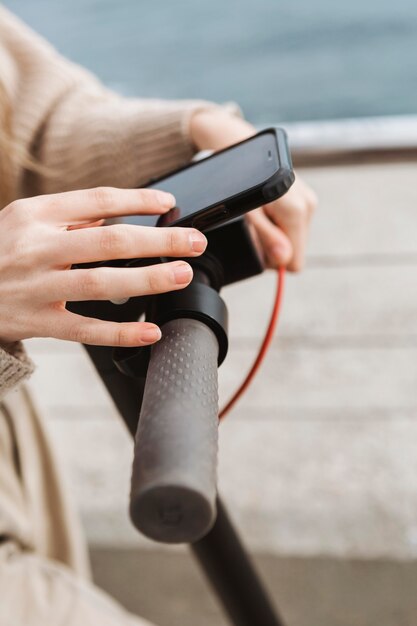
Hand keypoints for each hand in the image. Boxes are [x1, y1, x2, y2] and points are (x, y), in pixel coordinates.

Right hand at [0, 187, 206, 346]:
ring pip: (101, 284)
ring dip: (148, 279)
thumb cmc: (1, 249)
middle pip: (109, 241)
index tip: (170, 202)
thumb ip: (71, 216)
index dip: (138, 200)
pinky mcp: (37, 322)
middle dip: (159, 240)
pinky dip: (121, 332)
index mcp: (36, 214)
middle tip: (195, 242)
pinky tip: (151, 332)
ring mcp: (37, 287)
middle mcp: (37, 248)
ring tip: (182, 274)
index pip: (97, 200)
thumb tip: (120, 214)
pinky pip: (85, 330)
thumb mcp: (25, 219)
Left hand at [190, 109, 316, 269]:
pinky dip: (278, 224)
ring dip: (275, 234)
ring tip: (258, 215)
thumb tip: (284, 260)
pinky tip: (266, 209)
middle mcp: (307, 205)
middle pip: (294, 251)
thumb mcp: (247, 211)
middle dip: (273, 246)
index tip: (256, 245)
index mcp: (295, 209)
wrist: (240, 145)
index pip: (294, 261)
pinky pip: (294, 226)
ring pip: (294, 239)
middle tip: (253, 228)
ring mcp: (309, 201)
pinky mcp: (306, 198)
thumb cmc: (237, 178)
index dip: (272, 260)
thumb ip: (266, 236)